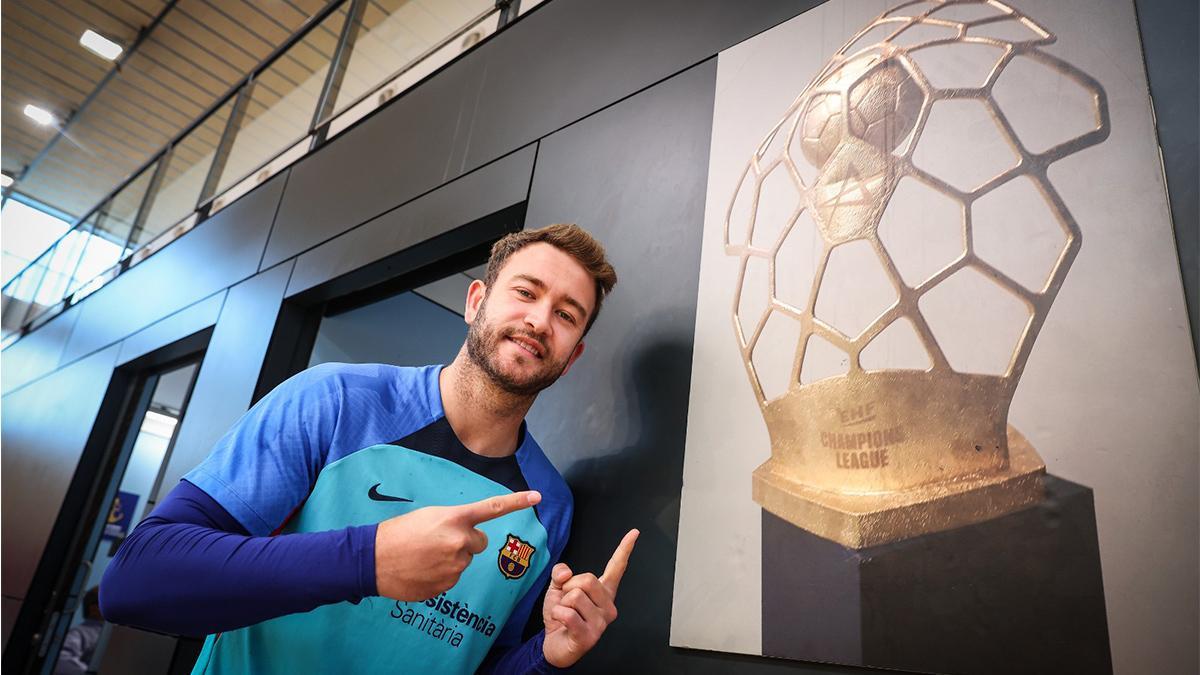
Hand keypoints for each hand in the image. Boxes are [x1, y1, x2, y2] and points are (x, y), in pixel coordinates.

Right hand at [375, 491, 540, 599]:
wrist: (371, 559)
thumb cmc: (397, 533)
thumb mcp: (428, 516)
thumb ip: (453, 523)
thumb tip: (468, 536)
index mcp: (454, 519)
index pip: (492, 509)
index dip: (516, 502)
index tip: (537, 496)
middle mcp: (459, 542)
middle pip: (479, 542)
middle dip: (465, 542)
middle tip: (439, 541)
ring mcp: (454, 567)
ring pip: (464, 562)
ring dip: (450, 559)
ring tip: (424, 556)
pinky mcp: (446, 586)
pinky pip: (452, 579)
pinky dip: (440, 575)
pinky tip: (421, 570)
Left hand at [542, 529, 638, 667]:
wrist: (555, 645)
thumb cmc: (561, 617)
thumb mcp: (558, 589)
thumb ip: (561, 573)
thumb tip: (566, 571)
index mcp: (603, 592)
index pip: (616, 567)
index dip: (625, 549)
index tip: (634, 533)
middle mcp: (608, 606)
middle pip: (588, 579)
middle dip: (569, 587)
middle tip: (567, 601)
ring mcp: (601, 622)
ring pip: (575, 596)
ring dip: (561, 603)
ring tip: (565, 614)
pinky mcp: (590, 636)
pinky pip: (568, 614)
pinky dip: (557, 614)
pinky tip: (561, 623)